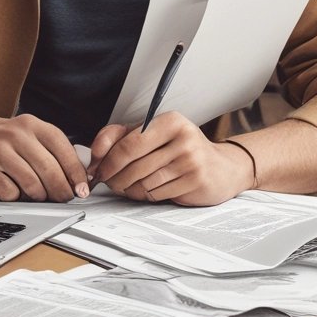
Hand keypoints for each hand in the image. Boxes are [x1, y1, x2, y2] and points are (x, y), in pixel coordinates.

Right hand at [0, 104, 90, 202]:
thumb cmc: (1, 138)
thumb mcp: (27, 133)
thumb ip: (51, 150)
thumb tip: (78, 177)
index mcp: (32, 125)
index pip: (63, 148)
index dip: (76, 172)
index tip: (82, 188)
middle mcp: (17, 135)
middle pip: (50, 170)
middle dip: (61, 191)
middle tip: (63, 198)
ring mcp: (0, 151)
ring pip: (33, 185)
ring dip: (39, 196)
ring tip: (36, 193)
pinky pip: (11, 194)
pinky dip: (14, 197)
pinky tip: (10, 187)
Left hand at [88, 111, 253, 205]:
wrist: (221, 168)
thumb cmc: (179, 149)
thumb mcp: (150, 133)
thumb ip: (118, 136)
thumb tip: (95, 153)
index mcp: (169, 120)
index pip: (128, 143)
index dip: (108, 160)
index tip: (98, 169)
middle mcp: (183, 138)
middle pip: (134, 165)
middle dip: (114, 177)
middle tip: (108, 181)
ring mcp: (191, 161)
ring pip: (143, 182)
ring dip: (128, 189)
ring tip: (127, 186)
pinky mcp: (195, 182)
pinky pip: (156, 194)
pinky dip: (144, 196)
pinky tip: (147, 191)